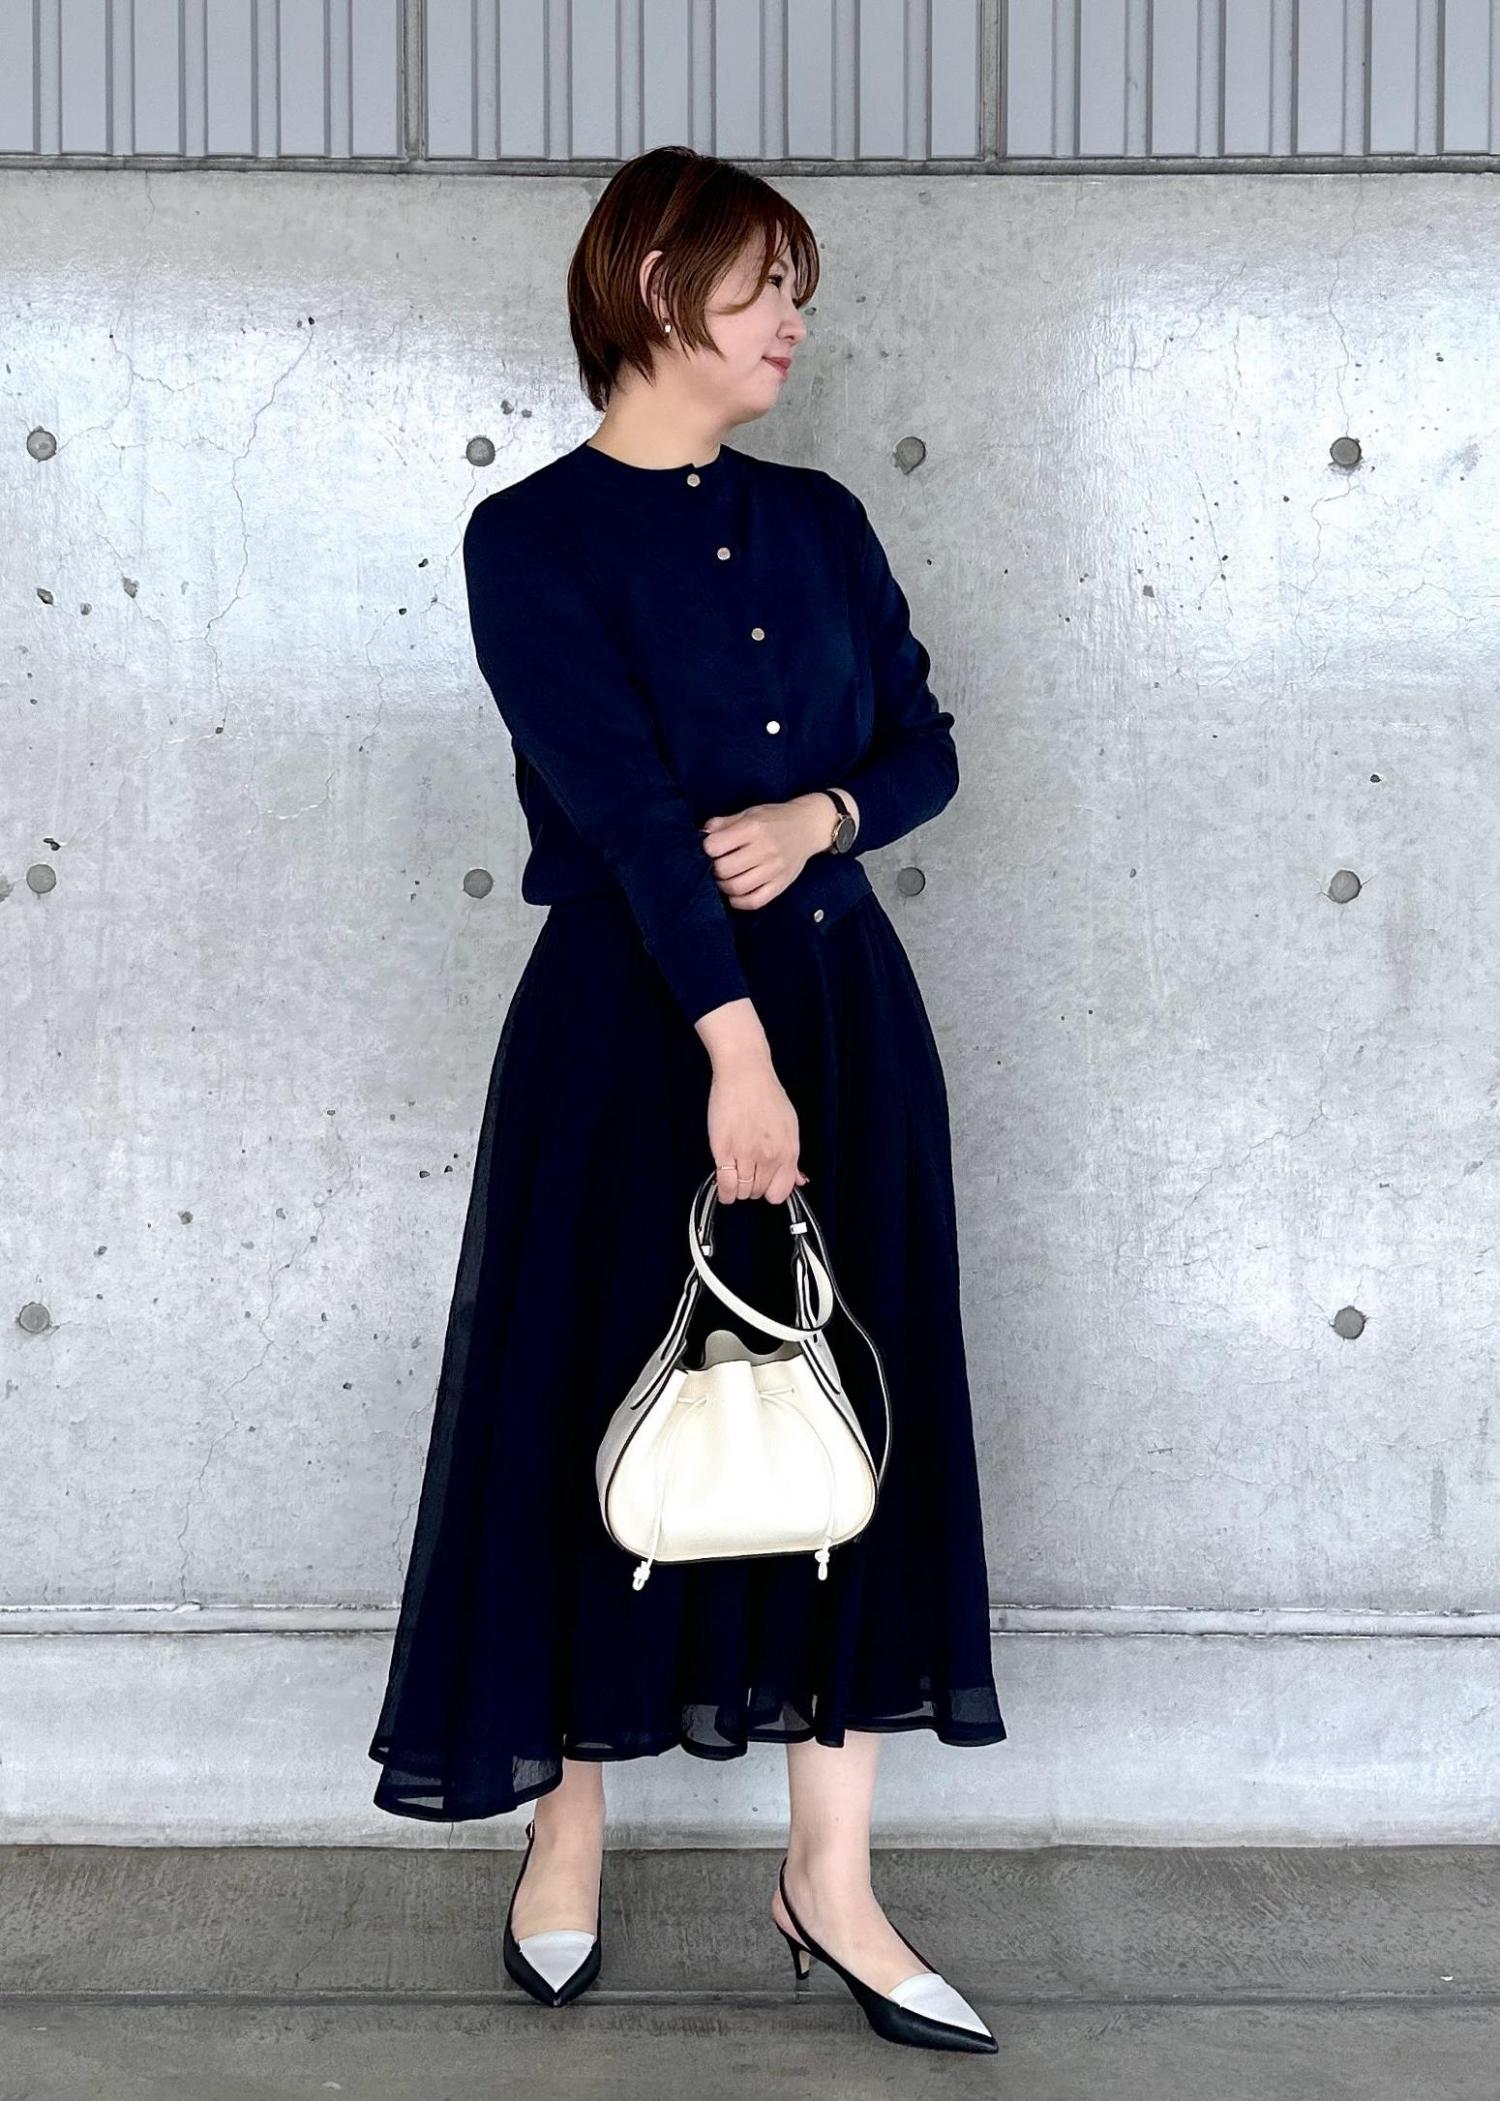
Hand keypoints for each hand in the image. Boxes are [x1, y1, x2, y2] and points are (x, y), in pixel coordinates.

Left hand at [699, 794, 831, 909]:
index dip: (707, 848)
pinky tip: (735, 893)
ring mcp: (774, 870)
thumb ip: (723, 823)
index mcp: (754, 828)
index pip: (715, 846)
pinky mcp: (781, 885)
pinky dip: (738, 902)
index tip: (711, 847)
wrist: (808, 827)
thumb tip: (702, 834)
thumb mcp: (749, 813)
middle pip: (724, 869)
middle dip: (714, 868)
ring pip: (736, 888)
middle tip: (717, 864)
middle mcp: (765, 849)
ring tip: (725, 877)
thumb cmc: (774, 818)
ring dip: (723, 885)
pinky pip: (754, 902)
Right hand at [706, 1055, 810, 1204]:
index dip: (771, 1191)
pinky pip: (725, 1185)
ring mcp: (745, 1154)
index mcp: (788, 1150)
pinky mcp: (723, 1150)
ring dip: (738, 1189)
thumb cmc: (766, 1094)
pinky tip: (724, 1189)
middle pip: (759, 1192)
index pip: (781, 1192)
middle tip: (747, 1173)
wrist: (744, 1073)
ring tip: (735, 1176)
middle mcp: (769, 1156)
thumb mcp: (789, 1126)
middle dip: (753, 1187)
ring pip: (742, 1191)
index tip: (764, 1185)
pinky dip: (724, 1193)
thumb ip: (792, 1157)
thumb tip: (798, 1181)